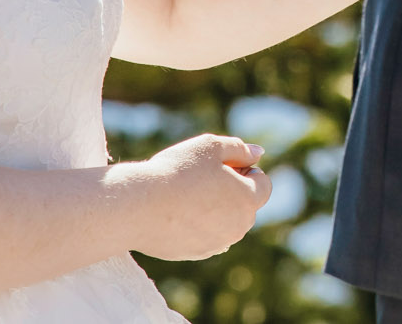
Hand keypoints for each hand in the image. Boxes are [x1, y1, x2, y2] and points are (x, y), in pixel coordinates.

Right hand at [130, 134, 272, 260]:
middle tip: (202, 177)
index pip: (263, 184)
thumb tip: (258, 153)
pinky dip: (197, 224)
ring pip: (225, 222)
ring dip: (215, 209)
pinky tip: (176, 212)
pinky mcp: (196, 254)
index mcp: (248, 200)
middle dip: (232, 190)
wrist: (138, 207)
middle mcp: (239, 227)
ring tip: (187, 194)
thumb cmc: (177, 171)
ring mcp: (217, 243)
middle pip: (245, 204)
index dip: (245, 169)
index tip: (221, 164)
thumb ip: (239, 149)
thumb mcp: (211, 147)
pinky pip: (205, 235)